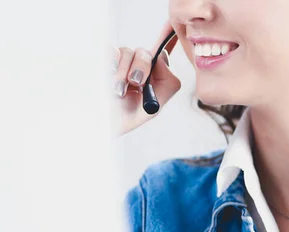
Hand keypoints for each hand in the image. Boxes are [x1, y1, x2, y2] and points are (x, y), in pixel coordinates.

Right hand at [113, 21, 180, 135]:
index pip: (162, 56)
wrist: (100, 124)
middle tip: (135, 82)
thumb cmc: (126, 119)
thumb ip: (166, 85)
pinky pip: (110, 51)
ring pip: (129, 52)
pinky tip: (109, 80)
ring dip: (123, 72)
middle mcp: (140, 67)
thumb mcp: (152, 107)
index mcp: (155, 78)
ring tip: (118, 91)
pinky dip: (111, 65)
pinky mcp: (105, 59)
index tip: (168, 31)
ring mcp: (122, 62)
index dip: (166, 40)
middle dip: (142, 67)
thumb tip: (162, 60)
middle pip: (147, 52)